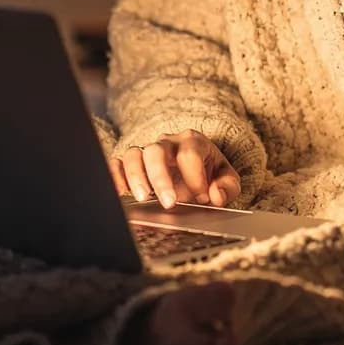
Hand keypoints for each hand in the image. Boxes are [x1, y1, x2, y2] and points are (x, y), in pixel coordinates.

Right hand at [111, 130, 240, 208]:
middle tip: (169, 203)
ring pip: (134, 154)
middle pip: (157, 151)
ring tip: (143, 198)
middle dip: (161, 178)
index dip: (195, 178)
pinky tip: (121, 193)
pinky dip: (116, 175)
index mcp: (193, 141)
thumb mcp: (226, 178)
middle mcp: (167, 143)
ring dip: (136, 176)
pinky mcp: (132, 163)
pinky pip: (117, 163)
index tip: (202, 199)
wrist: (195, 168)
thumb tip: (215, 196)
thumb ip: (228, 186)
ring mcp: (147, 151)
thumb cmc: (209, 173)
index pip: (189, 154)